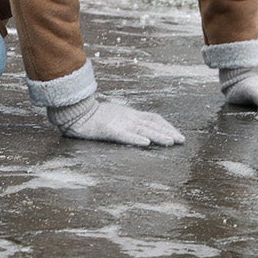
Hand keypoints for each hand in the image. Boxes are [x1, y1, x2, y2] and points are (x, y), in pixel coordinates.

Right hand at [47, 95, 184, 146]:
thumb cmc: (93, 116)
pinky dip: (136, 139)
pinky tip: (146, 144)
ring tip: (170, 142)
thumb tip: (141, 130)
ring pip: (142, 130)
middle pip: (152, 124)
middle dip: (168, 132)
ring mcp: (118, 123)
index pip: (153, 118)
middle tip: (182, 140)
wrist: (75, 113)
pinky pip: (124, 135)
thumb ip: (126, 121)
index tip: (177, 134)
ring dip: (157, 136)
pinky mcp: (108, 130)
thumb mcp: (114, 116)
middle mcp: (127, 117)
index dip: (167, 125)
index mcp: (129, 114)